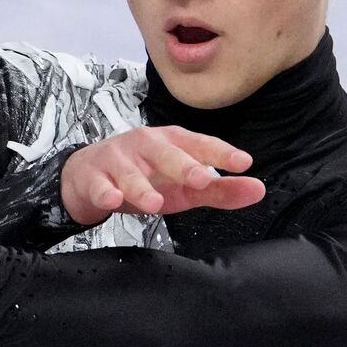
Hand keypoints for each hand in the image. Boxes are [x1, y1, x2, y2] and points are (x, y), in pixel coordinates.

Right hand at [60, 125, 265, 224]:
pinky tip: (113, 199)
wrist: (88, 176)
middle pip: (164, 152)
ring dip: (141, 186)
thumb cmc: (145, 178)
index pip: (199, 143)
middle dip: (183, 165)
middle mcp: (145, 145)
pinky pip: (99, 184)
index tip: (243, 162)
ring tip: (154, 203)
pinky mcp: (93, 176)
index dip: (220, 152)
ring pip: (129, 171)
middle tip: (201, 179)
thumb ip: (219, 190)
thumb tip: (258, 189)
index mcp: (172, 142)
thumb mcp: (184, 187)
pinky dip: (105, 192)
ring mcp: (117, 159)